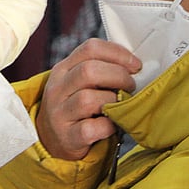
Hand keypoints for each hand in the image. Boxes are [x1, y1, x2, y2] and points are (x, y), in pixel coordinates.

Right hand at [37, 38, 140, 159]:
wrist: (52, 140)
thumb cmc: (76, 108)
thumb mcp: (79, 83)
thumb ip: (99, 70)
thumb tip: (134, 66)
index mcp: (63, 69)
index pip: (90, 48)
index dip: (118, 53)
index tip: (136, 65)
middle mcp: (57, 89)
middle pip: (88, 71)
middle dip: (118, 76)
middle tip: (131, 86)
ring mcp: (59, 114)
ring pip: (87, 99)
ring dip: (113, 101)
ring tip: (121, 106)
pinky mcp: (67, 137)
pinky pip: (90, 128)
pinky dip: (108, 126)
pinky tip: (112, 125)